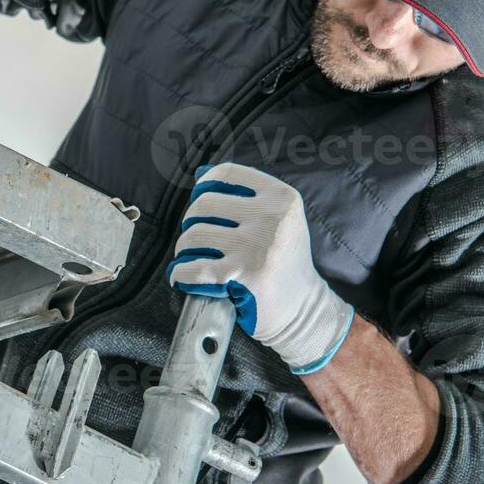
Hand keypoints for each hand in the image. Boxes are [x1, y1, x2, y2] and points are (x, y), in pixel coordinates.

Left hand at [166, 163, 354, 374]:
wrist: (303, 310)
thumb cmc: (284, 262)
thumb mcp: (279, 221)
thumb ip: (245, 197)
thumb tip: (201, 175)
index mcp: (282, 197)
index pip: (228, 173)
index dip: (205, 185)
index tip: (199, 198)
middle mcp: (271, 218)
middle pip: (204, 204)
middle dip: (191, 221)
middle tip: (197, 238)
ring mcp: (256, 246)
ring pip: (193, 235)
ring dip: (184, 249)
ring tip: (193, 258)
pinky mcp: (241, 276)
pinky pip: (192, 268)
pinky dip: (180, 273)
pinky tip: (181, 276)